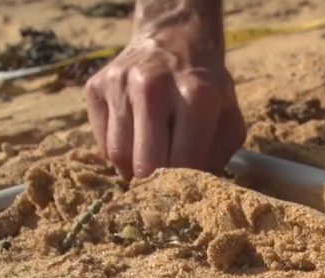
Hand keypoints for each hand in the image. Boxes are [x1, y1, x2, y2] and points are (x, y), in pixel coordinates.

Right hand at [84, 8, 244, 178]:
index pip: (183, 162)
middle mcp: (154, 86)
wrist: (173, 39)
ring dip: (135, 168)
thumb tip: (193, 190)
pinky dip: (119, 152)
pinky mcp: (96, 87)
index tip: (185, 187)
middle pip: (145, 163)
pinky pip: (102, 143)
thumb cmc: (205, 88)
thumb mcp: (228, 116)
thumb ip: (218, 155)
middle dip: (156, 181)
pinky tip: (135, 139)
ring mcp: (120, 84)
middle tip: (165, 182)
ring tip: (151, 157)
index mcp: (196, 95)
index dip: (184, 182)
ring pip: (118, 155)